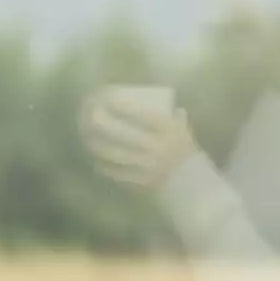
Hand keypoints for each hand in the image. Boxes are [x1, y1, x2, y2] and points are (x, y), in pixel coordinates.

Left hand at [77, 88, 197, 189]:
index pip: (144, 116)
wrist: (192, 183)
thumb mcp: (183, 130)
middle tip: (89, 116)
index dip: (125, 107)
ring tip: (87, 138)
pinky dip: (105, 166)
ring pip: (117, 154)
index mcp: (169, 132)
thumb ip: (169, 115)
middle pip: (124, 134)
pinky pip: (118, 173)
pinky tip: (96, 160)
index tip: (108, 98)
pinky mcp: (141, 181)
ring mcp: (148, 166)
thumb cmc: (185, 151)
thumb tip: (158, 100)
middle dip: (104, 125)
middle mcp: (158, 148)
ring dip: (99, 145)